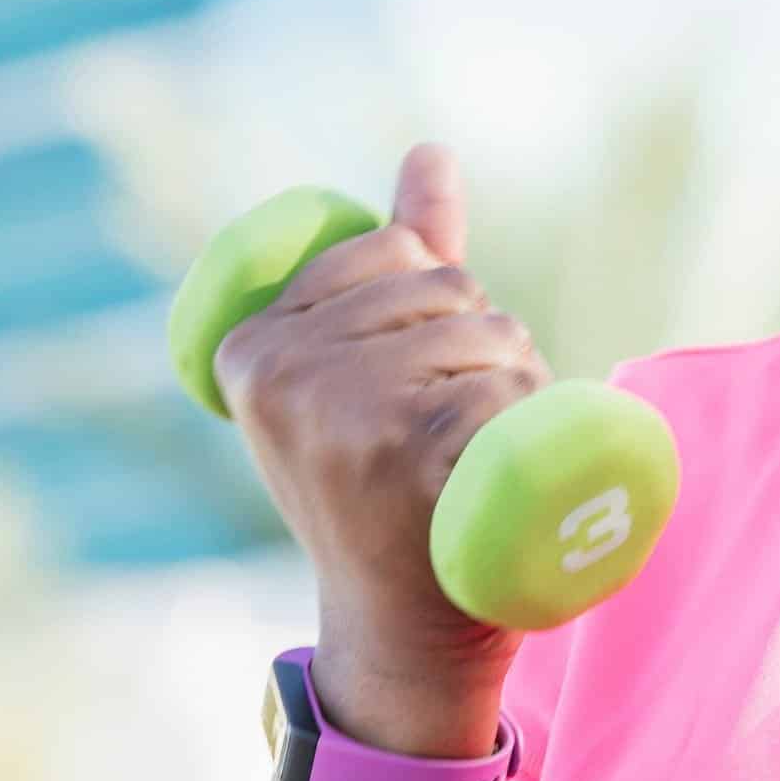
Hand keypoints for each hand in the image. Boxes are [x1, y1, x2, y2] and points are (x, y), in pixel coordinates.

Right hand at [212, 142, 547, 687]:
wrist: (404, 629)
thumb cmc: (393, 485)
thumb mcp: (373, 361)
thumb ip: (403, 252)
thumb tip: (430, 150)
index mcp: (253, 342)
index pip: (394, 248)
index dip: (437, 302)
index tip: (409, 378)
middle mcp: (281, 371)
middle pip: (451, 289)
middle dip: (486, 343)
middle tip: (455, 430)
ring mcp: (338, 410)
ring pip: (492, 334)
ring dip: (519, 384)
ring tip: (478, 457)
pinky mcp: (402, 451)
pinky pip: (502, 393)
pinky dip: (526, 425)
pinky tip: (490, 474)